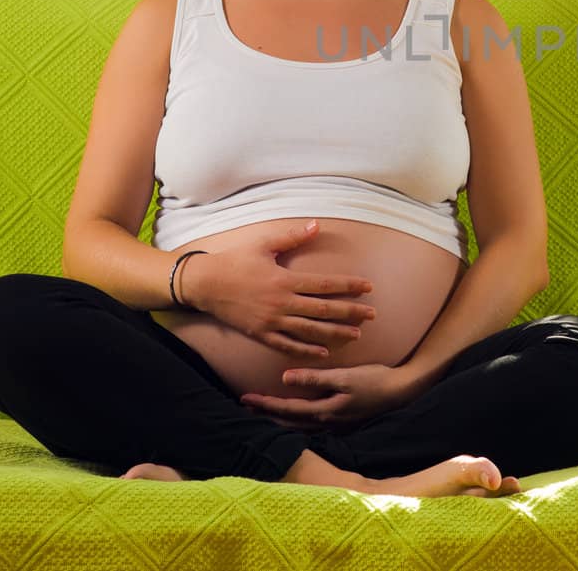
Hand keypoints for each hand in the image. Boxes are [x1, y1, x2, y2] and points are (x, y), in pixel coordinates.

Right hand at [180, 219, 375, 358]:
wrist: (205, 283)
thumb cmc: (235, 260)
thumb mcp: (264, 244)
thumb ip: (292, 237)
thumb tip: (317, 224)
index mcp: (285, 280)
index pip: (325, 285)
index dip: (349, 286)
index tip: (368, 287)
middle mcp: (281, 303)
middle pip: (323, 311)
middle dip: (350, 313)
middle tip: (372, 315)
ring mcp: (271, 321)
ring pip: (310, 331)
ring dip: (335, 334)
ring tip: (356, 335)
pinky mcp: (260, 334)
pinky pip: (287, 346)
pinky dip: (306, 350)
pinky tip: (323, 353)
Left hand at [240, 363, 421, 424]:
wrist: (402, 391)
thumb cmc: (375, 380)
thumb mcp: (345, 376)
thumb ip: (315, 378)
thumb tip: (284, 378)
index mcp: (324, 411)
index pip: (287, 409)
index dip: (265, 404)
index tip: (245, 398)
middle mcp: (326, 422)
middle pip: (288, 422)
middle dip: (266, 415)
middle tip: (245, 407)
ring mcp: (334, 424)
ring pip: (298, 426)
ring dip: (279, 420)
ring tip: (263, 413)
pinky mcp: (342, 421)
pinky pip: (310, 425)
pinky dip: (295, 421)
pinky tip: (293, 418)